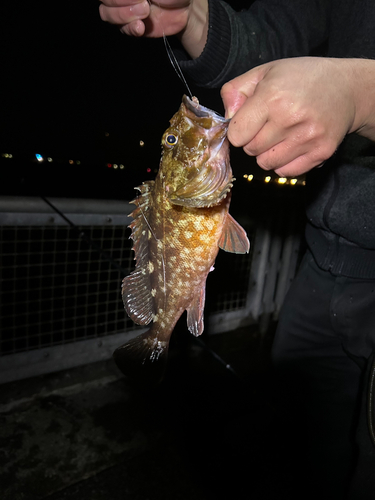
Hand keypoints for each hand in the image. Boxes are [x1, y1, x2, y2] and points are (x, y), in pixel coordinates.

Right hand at [99, 0, 207, 57]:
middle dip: (121, 1)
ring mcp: (122, 7)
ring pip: (106, 13)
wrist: (185, 6)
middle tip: (144, 3)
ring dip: (124, 15)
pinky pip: (121, 28)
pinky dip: (130, 28)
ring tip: (145, 13)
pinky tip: (141, 27)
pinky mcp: (130, 24)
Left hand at [221, 57, 359, 176]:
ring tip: (281, 135)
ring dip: (268, 153)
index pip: (236, 134)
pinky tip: (292, 145)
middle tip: (268, 126)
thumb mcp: (265, 72)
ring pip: (266, 164)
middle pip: (250, 150)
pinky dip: (284, 163)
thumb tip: (227, 117)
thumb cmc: (301, 78)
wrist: (347, 88)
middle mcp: (290, 118)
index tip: (248, 122)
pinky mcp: (320, 152)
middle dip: (253, 140)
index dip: (238, 130)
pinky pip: (285, 172)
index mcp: (272, 96)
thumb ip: (236, 91)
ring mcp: (307, 137)